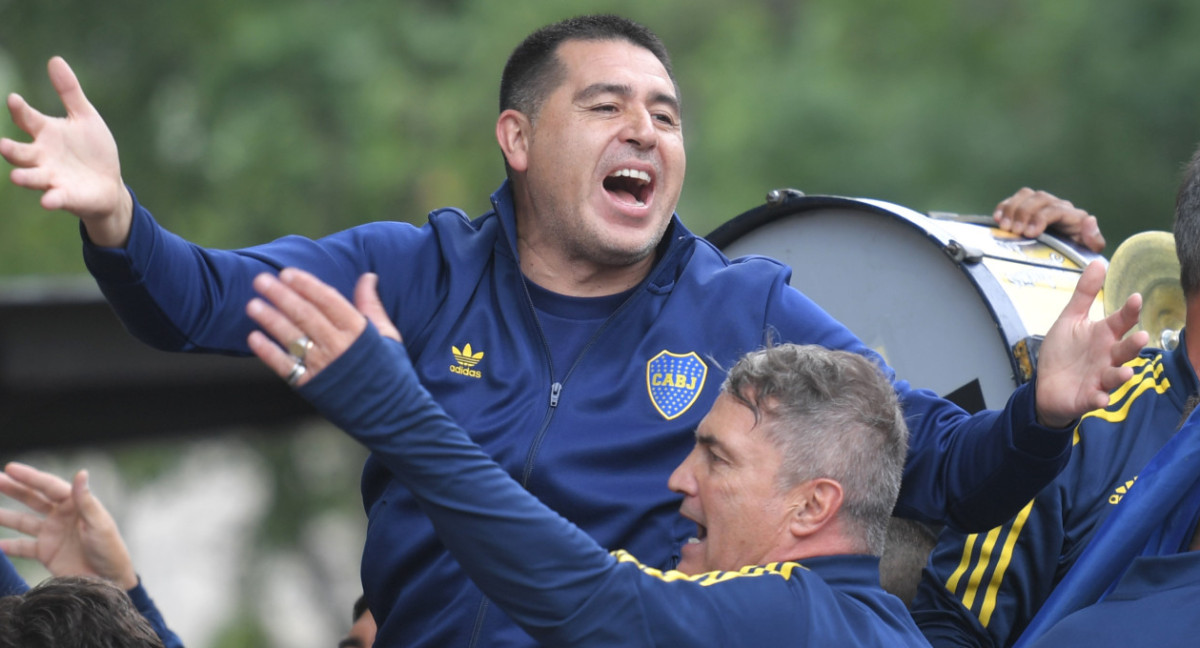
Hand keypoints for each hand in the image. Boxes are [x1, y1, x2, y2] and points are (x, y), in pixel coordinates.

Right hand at [0, 56, 131, 246]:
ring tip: (17, 177)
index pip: (27, 119)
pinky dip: (52, 199)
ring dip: (24, 177)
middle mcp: (42, 156)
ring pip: (32, 177)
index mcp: (45, 133)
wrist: (108, 184)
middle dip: (11, 149)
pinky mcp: (65, 196)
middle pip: (20, 152)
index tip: (14, 99)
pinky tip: (48, 201)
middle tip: (2, 144)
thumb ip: (69, 92)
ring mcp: (52, 177)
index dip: (20, 110)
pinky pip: (56, 198)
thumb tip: (54, 59)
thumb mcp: (85, 117)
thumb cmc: (92, 149)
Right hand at [0, 462, 137, 589]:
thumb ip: (85, 501)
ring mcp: (52, 534)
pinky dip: (8, 546)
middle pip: (32, 499)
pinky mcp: (46, 553)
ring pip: (22, 522)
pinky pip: (22, 547)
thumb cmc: (110, 550)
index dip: (30, 477)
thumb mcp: (99, 524)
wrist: (109, 581)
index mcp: (75, 505)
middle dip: (13, 489)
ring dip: (5, 516)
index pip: (49, 487)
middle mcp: (61, 516)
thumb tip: (81, 472)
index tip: (10, 468)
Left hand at [246, 269, 400, 385]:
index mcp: (358, 330)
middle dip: (281, 296)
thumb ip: (371, 305)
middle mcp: (338, 346)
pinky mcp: (312, 386)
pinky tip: (254, 338)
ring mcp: (323, 367)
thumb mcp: (387, 334)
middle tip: (260, 280)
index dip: (306, 285)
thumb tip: (367, 276)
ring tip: (252, 305)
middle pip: (305, 315)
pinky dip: (268, 352)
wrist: (391, 413)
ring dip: (270, 320)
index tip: (287, 273)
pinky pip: (286, 366)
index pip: (327, 300)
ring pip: (292, 337)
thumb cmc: (390, 371)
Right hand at [993, 187, 1104, 251]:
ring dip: (1012, 209)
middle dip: (1024, 213)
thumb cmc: (1077, 257)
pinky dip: (1004, 207)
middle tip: (1014, 231)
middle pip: (1040, 198)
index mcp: (1073, 217)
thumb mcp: (1089, 252)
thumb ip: (1093, 239)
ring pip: (1026, 195)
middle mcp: (1057, 206)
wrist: (1066, 258)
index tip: (1029, 233)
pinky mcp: (1026, 209)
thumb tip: (1090, 220)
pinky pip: (1014, 199)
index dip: (1041, 218)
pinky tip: (997, 219)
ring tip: (1004, 227)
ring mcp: (1041, 206)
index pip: (1057, 209)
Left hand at [1034, 261, 1147, 426]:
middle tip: (1140, 336)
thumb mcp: (1070, 319)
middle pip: (1124, 350)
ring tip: (1125, 372)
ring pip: (1115, 376)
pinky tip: (1101, 399)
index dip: (1129, 311)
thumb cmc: (1063, 352)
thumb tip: (1098, 262)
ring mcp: (1099, 378)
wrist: (1046, 385)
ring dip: (1121, 375)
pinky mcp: (1088, 397)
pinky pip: (1096, 398)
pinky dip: (1099, 399)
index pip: (1121, 321)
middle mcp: (1107, 357)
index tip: (1135, 298)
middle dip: (1132, 345)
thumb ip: (1085, 294)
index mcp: (1103, 335)